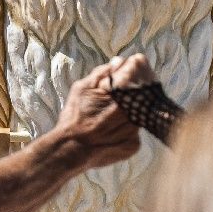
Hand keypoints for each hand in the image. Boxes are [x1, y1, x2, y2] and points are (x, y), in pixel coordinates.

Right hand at [51, 55, 150, 171]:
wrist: (71, 149)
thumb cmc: (74, 117)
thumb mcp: (82, 88)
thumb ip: (102, 73)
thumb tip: (119, 62)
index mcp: (121, 95)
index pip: (138, 77)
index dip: (134, 74)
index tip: (130, 73)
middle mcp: (132, 112)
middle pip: (142, 97)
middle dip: (132, 95)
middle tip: (114, 103)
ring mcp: (135, 130)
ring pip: (138, 116)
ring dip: (130, 113)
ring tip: (109, 119)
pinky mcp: (134, 145)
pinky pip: (134, 133)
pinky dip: (126, 130)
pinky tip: (111, 132)